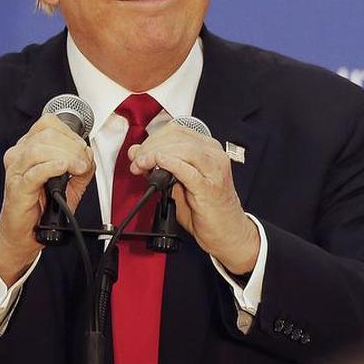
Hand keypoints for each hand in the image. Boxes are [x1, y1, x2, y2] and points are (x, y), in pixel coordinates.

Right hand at [0, 113, 94, 284]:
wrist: (26, 234)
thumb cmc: (43, 207)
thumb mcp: (70, 184)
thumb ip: (81, 167)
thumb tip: (88, 155)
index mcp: (29, 148)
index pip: (49, 124)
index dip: (70, 134)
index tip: (83, 150)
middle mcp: (20, 155)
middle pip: (47, 135)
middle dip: (72, 146)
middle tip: (83, 163)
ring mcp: (16, 170)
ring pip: (40, 149)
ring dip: (66, 156)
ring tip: (78, 169)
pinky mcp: (17, 187)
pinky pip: (34, 172)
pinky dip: (51, 167)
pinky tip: (63, 168)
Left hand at [128, 123, 259, 273]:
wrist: (228, 233)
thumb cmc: (207, 209)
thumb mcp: (180, 183)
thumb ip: (161, 168)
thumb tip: (137, 154)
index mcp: (209, 149)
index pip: (177, 130)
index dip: (153, 137)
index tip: (139, 151)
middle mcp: (214, 156)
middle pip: (178, 138)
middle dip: (151, 146)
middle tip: (136, 160)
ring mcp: (214, 170)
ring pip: (182, 149)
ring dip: (155, 154)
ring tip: (141, 165)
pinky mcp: (210, 187)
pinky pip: (187, 170)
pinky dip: (169, 163)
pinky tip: (158, 163)